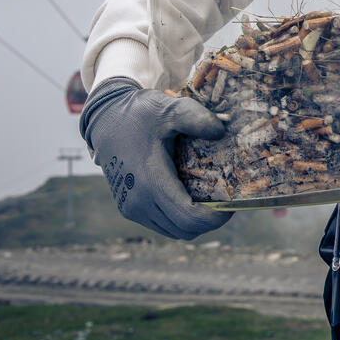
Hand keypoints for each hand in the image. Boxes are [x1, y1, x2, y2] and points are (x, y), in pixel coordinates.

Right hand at [79, 77, 231, 240]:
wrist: (106, 119)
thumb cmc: (141, 114)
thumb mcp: (170, 109)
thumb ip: (197, 118)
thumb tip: (221, 132)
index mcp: (150, 183)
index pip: (189, 218)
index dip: (216, 217)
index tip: (233, 203)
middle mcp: (138, 203)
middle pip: (185, 230)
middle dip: (210, 219)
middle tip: (227, 198)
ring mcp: (132, 208)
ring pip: (174, 230)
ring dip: (195, 220)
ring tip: (212, 197)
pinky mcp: (129, 207)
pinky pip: (162, 223)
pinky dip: (180, 217)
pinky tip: (191, 195)